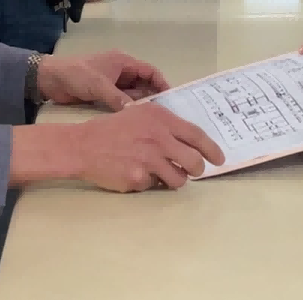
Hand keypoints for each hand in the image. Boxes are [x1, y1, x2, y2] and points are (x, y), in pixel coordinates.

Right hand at [8, 105, 224, 191]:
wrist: (83, 146)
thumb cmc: (111, 129)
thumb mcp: (139, 115)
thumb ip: (163, 125)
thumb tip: (189, 140)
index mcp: (161, 120)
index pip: (197, 136)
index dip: (212, 150)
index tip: (220, 159)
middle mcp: (159, 139)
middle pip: (194, 162)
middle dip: (196, 170)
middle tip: (191, 171)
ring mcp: (149, 160)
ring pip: (178, 179)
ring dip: (173, 179)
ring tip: (158, 173)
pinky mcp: (139, 178)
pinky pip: (154, 186)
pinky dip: (149, 183)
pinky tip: (134, 173)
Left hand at [37, 50, 168, 110]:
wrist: (49, 79)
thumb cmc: (76, 75)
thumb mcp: (98, 85)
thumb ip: (118, 98)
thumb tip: (137, 114)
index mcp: (123, 62)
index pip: (150, 72)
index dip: (161, 84)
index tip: (171, 100)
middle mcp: (121, 72)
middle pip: (144, 85)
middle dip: (153, 98)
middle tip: (164, 117)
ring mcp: (112, 84)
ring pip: (133, 95)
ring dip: (140, 106)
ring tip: (152, 123)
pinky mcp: (104, 95)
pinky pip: (121, 103)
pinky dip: (128, 110)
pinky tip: (133, 123)